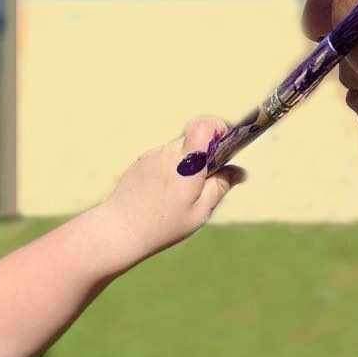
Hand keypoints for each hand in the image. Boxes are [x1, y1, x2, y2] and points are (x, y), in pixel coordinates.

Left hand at [101, 117, 244, 265]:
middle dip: (205, 156)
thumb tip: (239, 172)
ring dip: (186, 166)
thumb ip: (220, 187)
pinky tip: (163, 197)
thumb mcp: (199, 212)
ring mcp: (151, 157)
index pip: (204, 125)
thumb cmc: (162, 226)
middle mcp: (168, 154)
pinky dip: (170, 172)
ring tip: (180, 196)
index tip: (225, 144)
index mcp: (187, 163)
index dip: (218, 128)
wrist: (118, 230)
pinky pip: (162, 161)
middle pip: (193, 140)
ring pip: (178, 152)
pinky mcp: (140, 164)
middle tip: (207, 181)